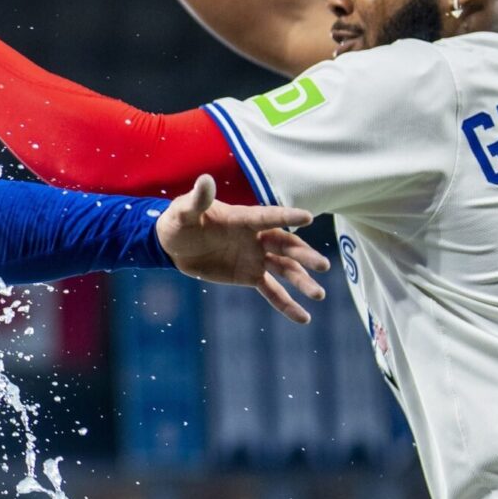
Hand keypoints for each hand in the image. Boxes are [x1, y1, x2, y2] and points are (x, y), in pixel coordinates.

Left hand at [157, 175, 329, 323]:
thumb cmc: (179, 222)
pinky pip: (272, 291)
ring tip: (319, 294)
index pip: (268, 217)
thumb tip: (204, 180)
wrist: (174, 246)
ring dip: (302, 281)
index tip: (308, 217)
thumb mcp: (184, 211)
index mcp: (243, 218)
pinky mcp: (250, 276)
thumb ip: (198, 200)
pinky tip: (304, 318)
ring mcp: (256, 258)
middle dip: (304, 256)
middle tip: (323, 265)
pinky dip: (286, 304)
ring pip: (285, 269)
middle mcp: (256, 237)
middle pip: (286, 245)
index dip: (287, 217)